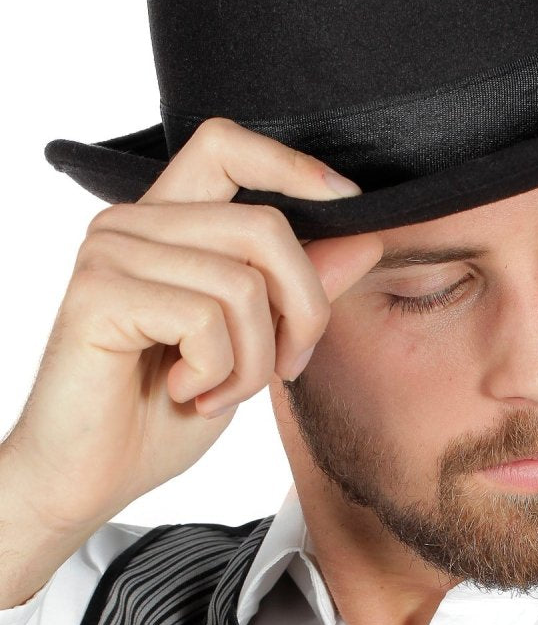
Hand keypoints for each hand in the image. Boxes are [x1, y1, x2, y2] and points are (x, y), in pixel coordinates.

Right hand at [4, 117, 382, 542]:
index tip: (348, 199)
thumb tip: (364, 237)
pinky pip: (205, 319)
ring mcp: (110, 252)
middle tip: (283, 369)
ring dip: (253, 361)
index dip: (292, 164)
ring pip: (243, 284)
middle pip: (264, 227)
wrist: (85, 480)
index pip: (227, 144)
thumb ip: (295, 291)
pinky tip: (183, 392)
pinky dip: (215, 373)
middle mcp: (132, 222)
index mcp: (166, 222)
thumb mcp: (249, 347)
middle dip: (302, 311)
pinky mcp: (98, 293)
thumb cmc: (160, 413)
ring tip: (217, 392)